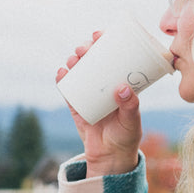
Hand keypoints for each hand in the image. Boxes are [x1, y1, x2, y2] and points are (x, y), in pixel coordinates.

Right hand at [57, 33, 141, 175]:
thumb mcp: (132, 121)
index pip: (112, 57)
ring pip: (78, 72)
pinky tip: (61, 72)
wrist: (110, 158)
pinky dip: (63, 80)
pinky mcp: (76, 106)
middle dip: (86, 50)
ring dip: (73, 62)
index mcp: (119, 83)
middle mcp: (103, 85)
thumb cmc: (127, 137)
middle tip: (84, 48)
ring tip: (73, 59)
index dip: (105, 43)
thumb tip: (122, 88)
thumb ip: (130, 106)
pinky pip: (68, 91)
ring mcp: (88, 94)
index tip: (100, 34)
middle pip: (92, 60)